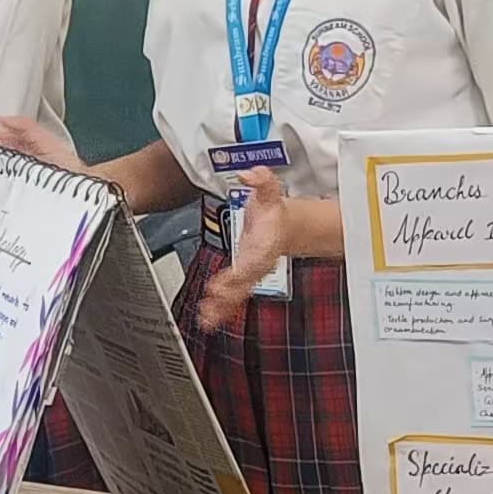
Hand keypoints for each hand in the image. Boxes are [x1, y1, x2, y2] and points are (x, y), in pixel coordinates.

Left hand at [197, 168, 293, 330]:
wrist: (286, 227)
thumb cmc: (274, 212)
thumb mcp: (270, 191)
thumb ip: (261, 181)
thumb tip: (249, 174)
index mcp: (265, 245)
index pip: (254, 261)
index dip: (242, 271)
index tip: (230, 278)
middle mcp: (258, 263)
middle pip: (245, 283)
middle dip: (231, 293)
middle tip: (215, 299)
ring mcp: (250, 274)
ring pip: (238, 296)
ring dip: (222, 308)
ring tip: (207, 319)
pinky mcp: (241, 279)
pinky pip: (232, 298)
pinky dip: (220, 310)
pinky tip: (206, 319)